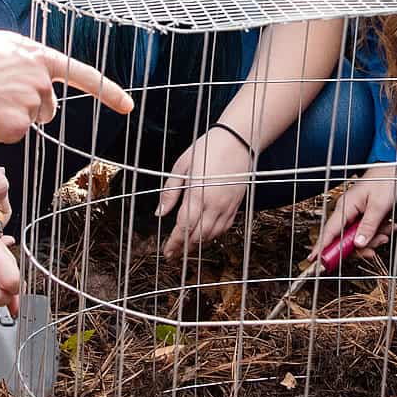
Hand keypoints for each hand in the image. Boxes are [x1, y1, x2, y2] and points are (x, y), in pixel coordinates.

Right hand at [0, 30, 132, 143]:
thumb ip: (24, 60)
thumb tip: (37, 80)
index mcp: (38, 56)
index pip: (83, 75)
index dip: (108, 91)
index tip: (129, 105)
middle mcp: (41, 79)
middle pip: (48, 107)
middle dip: (29, 107)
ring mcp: (31, 103)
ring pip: (28, 121)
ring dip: (9, 116)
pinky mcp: (18, 126)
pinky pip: (12, 135)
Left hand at [155, 128, 255, 256]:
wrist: (238, 140)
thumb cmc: (208, 148)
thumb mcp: (181, 166)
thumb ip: (170, 192)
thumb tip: (159, 213)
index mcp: (197, 195)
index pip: (183, 227)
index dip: (174, 243)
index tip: (167, 252)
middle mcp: (214, 205)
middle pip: (198, 236)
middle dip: (184, 248)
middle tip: (173, 255)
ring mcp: (227, 206)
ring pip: (212, 235)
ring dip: (198, 244)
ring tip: (186, 248)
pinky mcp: (236, 205)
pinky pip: (225, 228)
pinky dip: (213, 236)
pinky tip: (205, 236)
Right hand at [313, 163, 396, 257]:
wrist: (393, 169)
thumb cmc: (385, 181)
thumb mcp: (379, 206)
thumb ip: (368, 226)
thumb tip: (358, 244)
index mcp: (345, 207)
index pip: (329, 230)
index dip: (321, 246)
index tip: (314, 260)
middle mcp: (346, 211)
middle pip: (345, 239)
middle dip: (362, 245)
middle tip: (376, 246)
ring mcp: (354, 214)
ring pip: (357, 237)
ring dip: (373, 238)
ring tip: (387, 231)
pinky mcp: (362, 216)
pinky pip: (365, 231)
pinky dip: (377, 232)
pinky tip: (388, 227)